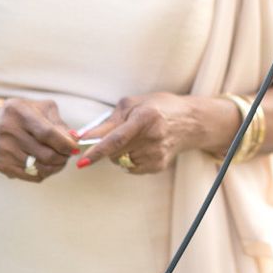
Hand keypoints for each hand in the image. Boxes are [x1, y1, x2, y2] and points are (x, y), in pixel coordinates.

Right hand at [0, 98, 76, 182]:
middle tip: (68, 154)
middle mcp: (9, 131)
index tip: (75, 148)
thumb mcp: (43, 109)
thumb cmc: (26, 115)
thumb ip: (60, 124)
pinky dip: (44, 173)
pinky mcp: (3, 165)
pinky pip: (32, 176)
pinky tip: (45, 164)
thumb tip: (75, 139)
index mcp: (20, 113)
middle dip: (63, 157)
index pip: (48, 134)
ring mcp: (4, 150)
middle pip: (46, 155)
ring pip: (41, 168)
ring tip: (59, 159)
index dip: (65, 144)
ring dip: (56, 166)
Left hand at [73, 92, 192, 174]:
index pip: (116, 139)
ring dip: (120, 153)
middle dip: (107, 147)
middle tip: (118, 134)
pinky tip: (143, 147)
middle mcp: (153, 138)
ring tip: (137, 138)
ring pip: (120, 161)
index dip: (97, 150)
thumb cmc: (158, 107)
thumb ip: (108, 121)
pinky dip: (130, 159)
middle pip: (115, 152)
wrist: (190, 121)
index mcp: (145, 118)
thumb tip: (82, 137)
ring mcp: (157, 154)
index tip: (82, 161)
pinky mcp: (158, 166)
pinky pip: (131, 168)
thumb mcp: (133, 105)